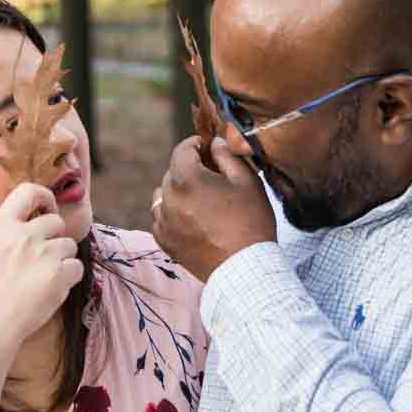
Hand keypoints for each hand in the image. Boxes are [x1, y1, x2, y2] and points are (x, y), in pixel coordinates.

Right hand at [0, 182, 83, 353]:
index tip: (48, 209)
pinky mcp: (58, 275)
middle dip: (55, 238)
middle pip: (56, 222)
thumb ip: (6, 233)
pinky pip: (76, 267)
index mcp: (1, 228)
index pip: (28, 191)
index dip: (45, 197)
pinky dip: (69, 279)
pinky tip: (51, 290)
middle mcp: (23, 236)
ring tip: (42, 279)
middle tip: (43, 259)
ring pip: (68, 246)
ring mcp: (42, 254)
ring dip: (62, 260)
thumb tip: (28, 220)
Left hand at [151, 135, 276, 281]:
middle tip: (211, 175)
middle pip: (172, 172)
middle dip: (189, 168)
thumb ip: (227, 155)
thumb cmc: (250, 222)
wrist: (245, 268)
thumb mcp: (246, 181)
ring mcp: (164, 221)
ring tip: (200, 199)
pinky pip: (161, 218)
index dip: (196, 144)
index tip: (207, 147)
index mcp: (187, 179)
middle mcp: (169, 198)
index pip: (182, 150)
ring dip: (178, 191)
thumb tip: (215, 143)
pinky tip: (192, 219)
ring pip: (164, 195)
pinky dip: (172, 214)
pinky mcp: (165, 241)